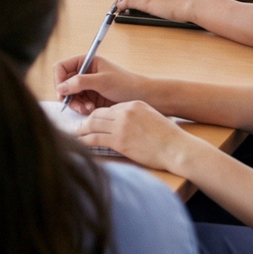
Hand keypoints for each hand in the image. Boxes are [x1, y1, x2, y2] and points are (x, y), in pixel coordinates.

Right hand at [53, 50, 151, 116]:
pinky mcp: (90, 98)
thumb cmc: (125, 84)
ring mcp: (86, 86)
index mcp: (85, 62)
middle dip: (68, 95)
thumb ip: (80, 82)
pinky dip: (82, 108)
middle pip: (63, 83)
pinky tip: (91, 109)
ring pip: (69, 95)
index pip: (61, 67)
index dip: (59, 79)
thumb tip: (61, 87)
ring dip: (75, 104)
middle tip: (76, 105)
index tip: (62, 92)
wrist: (141, 97)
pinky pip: (78, 103)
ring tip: (87, 108)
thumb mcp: (102, 81)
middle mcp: (83, 73)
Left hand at [75, 100, 192, 173]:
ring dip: (82, 130)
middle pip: (97, 114)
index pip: (109, 108)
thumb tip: (123, 124)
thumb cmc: (169, 137)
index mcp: (133, 104)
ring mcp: (121, 126)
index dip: (99, 116)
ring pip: (93, 125)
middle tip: (79, 128)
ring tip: (74, 136)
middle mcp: (125, 112)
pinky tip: (79, 144)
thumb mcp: (151, 117)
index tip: (93, 122)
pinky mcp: (119, 141)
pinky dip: (84, 141)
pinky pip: (95, 139)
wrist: (177, 148)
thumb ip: (135, 117)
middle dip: (86, 121)